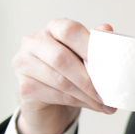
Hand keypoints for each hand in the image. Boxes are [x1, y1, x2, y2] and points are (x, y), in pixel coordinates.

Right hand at [13, 19, 116, 133]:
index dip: (90, 47)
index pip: (70, 31)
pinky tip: (93, 105)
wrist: (51, 103)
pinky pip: (55, 95)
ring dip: (87, 94)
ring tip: (106, 101)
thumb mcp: (86, 56)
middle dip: (89, 77)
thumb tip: (107, 29)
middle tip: (110, 90)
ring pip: (60, 80)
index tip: (110, 64)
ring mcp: (24, 63)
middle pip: (62, 58)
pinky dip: (79, 102)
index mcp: (54, 28)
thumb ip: (96, 43)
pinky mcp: (24, 87)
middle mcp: (34, 42)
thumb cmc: (72, 72)